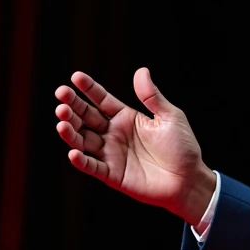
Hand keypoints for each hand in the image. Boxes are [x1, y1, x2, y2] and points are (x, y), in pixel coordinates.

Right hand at [54, 67, 215, 223]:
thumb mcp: (169, 117)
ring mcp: (111, 154)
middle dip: (72, 107)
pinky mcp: (112, 174)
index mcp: (126, 117)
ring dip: (71, 131)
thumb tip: (141, 71)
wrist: (188, 179)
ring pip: (84, 140)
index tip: (75, 76)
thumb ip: (152, 97)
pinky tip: (73, 152)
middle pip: (87, 118)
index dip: (89, 89)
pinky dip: (81, 161)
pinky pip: (92, 167)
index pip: (102, 100)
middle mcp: (114, 134)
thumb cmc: (181, 146)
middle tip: (61, 95)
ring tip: (61, 120)